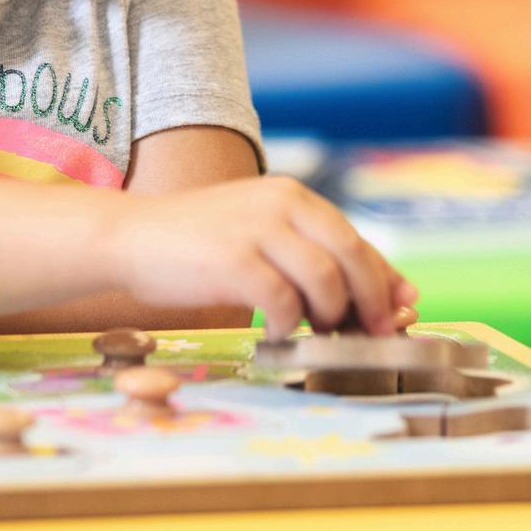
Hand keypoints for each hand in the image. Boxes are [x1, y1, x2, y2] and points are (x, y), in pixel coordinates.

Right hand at [107, 175, 417, 339]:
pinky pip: (284, 303)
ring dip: (328, 318)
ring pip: (325, 282)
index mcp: (293, 195)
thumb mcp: (259, 233)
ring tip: (311, 333)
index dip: (385, 281)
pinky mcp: (235, 261)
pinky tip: (275, 333)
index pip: (358, 240)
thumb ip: (309, 254)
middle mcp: (282, 204)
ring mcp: (258, 230)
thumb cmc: (198, 244)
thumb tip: (371, 293)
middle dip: (371, 304)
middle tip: (371, 335)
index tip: (400, 311)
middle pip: (353, 258)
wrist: (129, 237)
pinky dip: (288, 327)